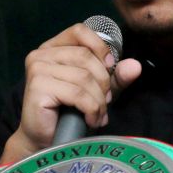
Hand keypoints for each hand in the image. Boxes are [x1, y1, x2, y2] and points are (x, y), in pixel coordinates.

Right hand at [0, 23, 141, 164]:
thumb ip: (115, 77)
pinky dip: (91, 109)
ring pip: (84, 77)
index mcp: (52, 48)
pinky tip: (90, 120)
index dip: (100, 47)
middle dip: (103, 82)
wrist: (47, 142)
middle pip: (85, 56)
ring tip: (98, 115)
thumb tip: (135, 66)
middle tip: (104, 103)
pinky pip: (77, 94)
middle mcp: (41, 54)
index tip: (110, 68)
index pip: (79, 31)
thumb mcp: (97, 90)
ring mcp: (37, 69)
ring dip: (98, 101)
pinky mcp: (37, 87)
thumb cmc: (69, 113)